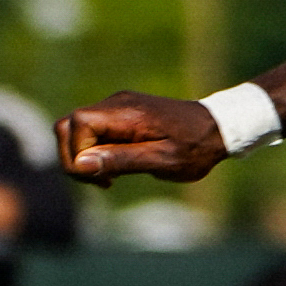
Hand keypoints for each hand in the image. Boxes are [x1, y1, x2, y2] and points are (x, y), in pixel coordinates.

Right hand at [59, 92, 223, 183]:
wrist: (219, 127)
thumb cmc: (196, 147)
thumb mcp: (163, 160)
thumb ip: (122, 160)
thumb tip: (81, 164)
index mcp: (126, 112)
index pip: (76, 125)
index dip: (76, 154)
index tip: (102, 178)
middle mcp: (116, 104)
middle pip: (67, 126)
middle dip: (73, 158)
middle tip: (102, 182)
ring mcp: (117, 107)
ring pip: (75, 130)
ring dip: (83, 159)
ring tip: (110, 179)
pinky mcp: (120, 116)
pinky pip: (92, 133)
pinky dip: (94, 154)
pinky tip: (115, 170)